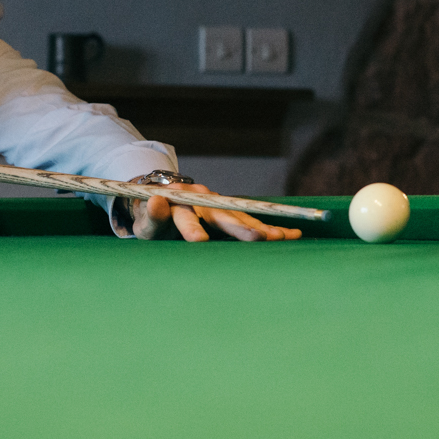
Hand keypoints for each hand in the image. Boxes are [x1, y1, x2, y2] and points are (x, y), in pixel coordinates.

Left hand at [131, 182, 302, 241]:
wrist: (164, 197)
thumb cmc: (152, 218)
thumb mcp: (145, 222)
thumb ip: (151, 217)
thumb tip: (157, 201)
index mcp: (178, 201)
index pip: (184, 216)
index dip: (192, 228)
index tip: (199, 241)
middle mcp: (202, 199)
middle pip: (222, 216)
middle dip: (240, 228)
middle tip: (257, 239)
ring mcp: (218, 203)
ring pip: (241, 217)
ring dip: (262, 227)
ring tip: (282, 237)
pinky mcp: (229, 209)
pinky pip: (251, 219)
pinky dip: (270, 227)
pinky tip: (292, 233)